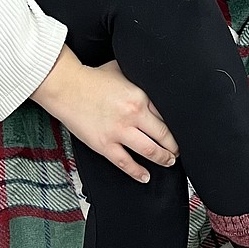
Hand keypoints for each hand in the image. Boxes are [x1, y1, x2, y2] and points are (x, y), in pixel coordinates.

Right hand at [31, 50, 178, 182]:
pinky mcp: (105, 145)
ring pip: (150, 151)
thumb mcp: (123, 70)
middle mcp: (133, 115)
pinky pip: (125, 163)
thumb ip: (139, 79)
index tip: (181, 131)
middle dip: (175, 146)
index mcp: (140, 96)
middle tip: (179, 150)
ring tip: (169, 161)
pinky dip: (137, 172)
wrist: (66, 87)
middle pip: (163, 136)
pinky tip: (145, 176)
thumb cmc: (92, 77)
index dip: (176, 125)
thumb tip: (152, 81)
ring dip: (163, 158)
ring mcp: (119, 132)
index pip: (167, 115)